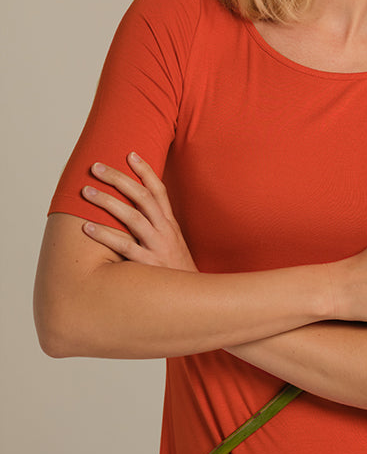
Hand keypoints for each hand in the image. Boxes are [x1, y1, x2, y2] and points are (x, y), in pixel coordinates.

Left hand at [81, 153, 197, 271]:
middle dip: (119, 179)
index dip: (145, 171)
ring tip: (86, 191)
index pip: (159, 190)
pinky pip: (124, 247)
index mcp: (170, 224)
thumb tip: (133, 211)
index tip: (130, 154)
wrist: (193, 299)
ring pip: (132, 217)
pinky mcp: (149, 265)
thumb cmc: (174, 271)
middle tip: (96, 167)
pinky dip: (105, 236)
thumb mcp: (172, 244)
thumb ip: (156, 227)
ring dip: (107, 202)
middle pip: (142, 197)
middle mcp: (165, 231)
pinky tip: (86, 227)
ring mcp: (158, 247)